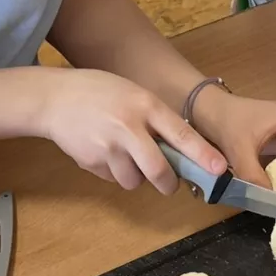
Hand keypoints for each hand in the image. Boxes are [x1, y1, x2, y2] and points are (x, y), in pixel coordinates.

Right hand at [41, 69, 227, 190]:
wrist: (55, 98)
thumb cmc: (101, 92)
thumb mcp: (135, 95)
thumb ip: (155, 120)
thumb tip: (179, 152)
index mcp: (145, 105)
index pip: (180, 133)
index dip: (202, 154)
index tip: (220, 170)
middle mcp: (128, 128)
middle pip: (158, 171)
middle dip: (168, 183)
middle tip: (169, 183)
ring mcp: (108, 148)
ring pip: (134, 181)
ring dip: (135, 176)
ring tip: (124, 154)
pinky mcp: (91, 163)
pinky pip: (113, 179)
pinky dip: (114, 172)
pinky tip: (104, 151)